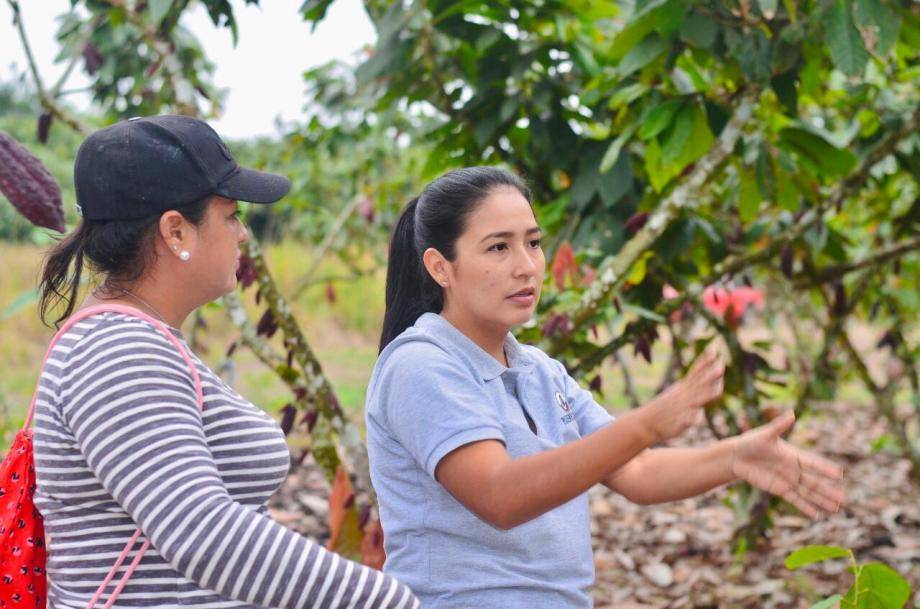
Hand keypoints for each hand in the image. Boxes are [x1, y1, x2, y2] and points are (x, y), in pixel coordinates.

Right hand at [641, 349, 724, 442]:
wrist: (645, 423)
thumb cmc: (666, 407)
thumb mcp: (679, 391)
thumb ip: (693, 381)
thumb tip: (707, 369)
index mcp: (684, 388)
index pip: (696, 372)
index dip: (705, 361)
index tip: (714, 348)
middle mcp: (684, 396)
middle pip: (700, 384)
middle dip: (710, 375)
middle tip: (721, 365)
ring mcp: (681, 408)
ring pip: (697, 401)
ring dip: (707, 395)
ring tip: (718, 391)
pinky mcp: (678, 423)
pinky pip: (688, 420)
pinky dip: (693, 418)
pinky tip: (699, 416)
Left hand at [730, 410, 844, 517]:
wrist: (737, 456)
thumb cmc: (751, 442)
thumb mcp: (765, 434)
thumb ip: (779, 426)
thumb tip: (791, 413)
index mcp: (793, 455)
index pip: (813, 463)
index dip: (825, 469)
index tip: (840, 475)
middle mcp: (794, 469)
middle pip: (814, 482)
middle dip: (828, 490)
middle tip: (844, 499)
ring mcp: (787, 480)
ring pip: (807, 492)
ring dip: (821, 501)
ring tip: (835, 509)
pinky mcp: (778, 489)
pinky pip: (794, 499)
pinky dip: (804, 507)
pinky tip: (815, 515)